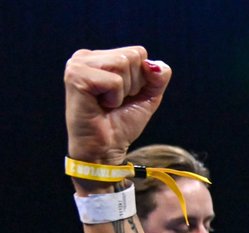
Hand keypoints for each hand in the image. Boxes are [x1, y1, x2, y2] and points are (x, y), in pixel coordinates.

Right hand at [64, 46, 170, 168]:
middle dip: (133, 84)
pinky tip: (100, 105)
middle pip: (132, 56)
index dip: (141, 79)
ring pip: (122, 64)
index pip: (138, 53)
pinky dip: (114, 98)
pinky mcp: (76, 76)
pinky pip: (113, 81)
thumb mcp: (147, 97)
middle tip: (115, 101)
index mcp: (101, 57)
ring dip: (123, 91)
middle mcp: (86, 56)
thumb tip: (156, 65)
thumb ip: (158, 77)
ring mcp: (78, 64)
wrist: (105, 149)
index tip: (125, 96)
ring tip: (107, 103)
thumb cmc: (121, 123)